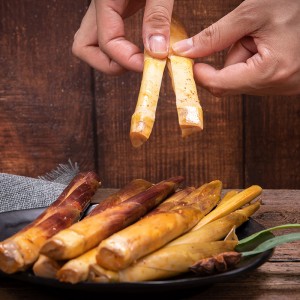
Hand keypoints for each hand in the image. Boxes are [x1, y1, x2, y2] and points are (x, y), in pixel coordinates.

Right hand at [72, 0, 173, 74]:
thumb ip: (157, 16)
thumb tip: (156, 53)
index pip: (105, 43)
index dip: (127, 60)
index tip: (151, 64)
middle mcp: (99, 7)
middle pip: (84, 48)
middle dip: (108, 64)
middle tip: (136, 64)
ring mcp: (104, 10)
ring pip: (91, 44)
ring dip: (110, 59)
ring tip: (137, 58)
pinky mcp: (114, 10)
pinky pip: (107, 36)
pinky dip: (120, 49)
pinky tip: (140, 47)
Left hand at [172, 0, 299, 95]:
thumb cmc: (292, 4)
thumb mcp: (250, 14)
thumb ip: (214, 36)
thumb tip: (184, 50)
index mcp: (271, 71)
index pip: (221, 86)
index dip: (202, 75)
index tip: (194, 62)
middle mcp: (280, 86)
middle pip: (232, 84)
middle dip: (231, 59)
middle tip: (247, 37)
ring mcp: (286, 87)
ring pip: (244, 82)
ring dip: (244, 61)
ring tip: (264, 40)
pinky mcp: (288, 84)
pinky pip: (258, 80)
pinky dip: (255, 65)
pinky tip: (269, 48)